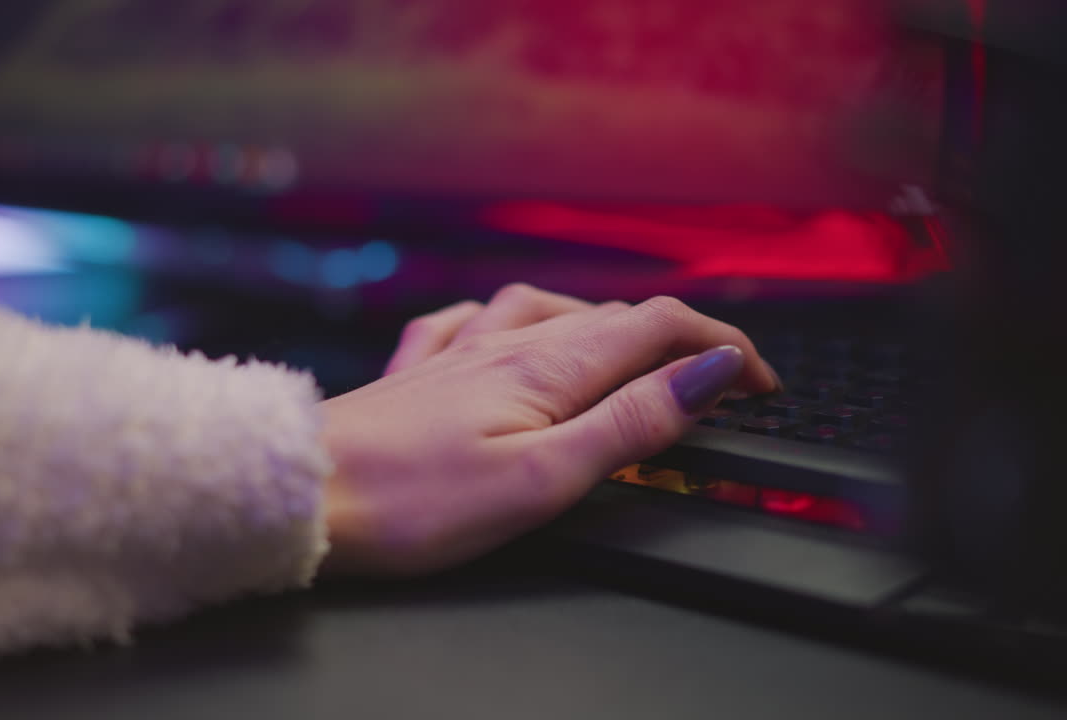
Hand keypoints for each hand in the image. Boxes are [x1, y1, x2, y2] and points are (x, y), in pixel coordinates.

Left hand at [320, 284, 777, 575]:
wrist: (303, 494)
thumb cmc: (412, 502)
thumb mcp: (543, 478)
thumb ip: (631, 423)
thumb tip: (707, 375)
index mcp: (547, 369)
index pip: (660, 331)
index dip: (723, 349)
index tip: (762, 383)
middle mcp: (504, 346)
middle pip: (612, 317)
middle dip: (678, 340)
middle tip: (715, 380)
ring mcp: (455, 354)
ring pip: (545, 310)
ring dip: (600, 322)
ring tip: (625, 346)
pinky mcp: (414, 374)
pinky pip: (469, 323)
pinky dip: (507, 320)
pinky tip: (497, 328)